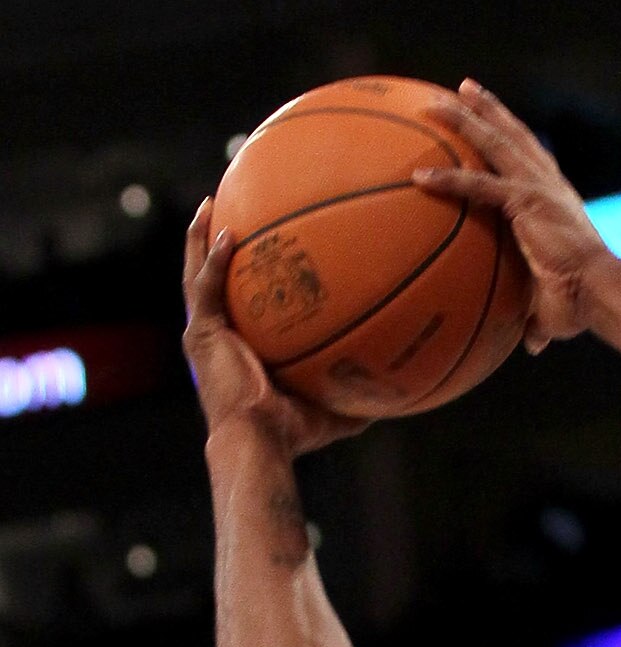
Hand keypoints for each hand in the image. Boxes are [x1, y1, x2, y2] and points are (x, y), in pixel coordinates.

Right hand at [182, 205, 361, 456]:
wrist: (260, 443)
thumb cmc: (292, 434)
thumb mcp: (333, 408)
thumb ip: (357, 393)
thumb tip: (399, 391)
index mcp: (239, 345)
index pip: (238, 298)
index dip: (242, 271)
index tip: (257, 243)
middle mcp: (217, 334)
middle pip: (209, 276)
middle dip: (212, 240)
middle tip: (224, 206)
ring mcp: (205, 332)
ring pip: (195, 272)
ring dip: (199, 237)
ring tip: (210, 203)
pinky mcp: (201, 334)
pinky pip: (204, 287)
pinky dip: (211, 260)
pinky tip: (225, 234)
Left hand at [414, 83, 607, 349]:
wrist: (600, 292)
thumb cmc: (583, 303)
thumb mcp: (553, 303)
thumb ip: (536, 315)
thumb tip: (531, 346)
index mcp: (556, 199)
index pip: (531, 156)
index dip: (511, 133)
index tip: (492, 117)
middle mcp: (548, 184)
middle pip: (512, 134)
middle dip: (487, 108)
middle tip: (461, 89)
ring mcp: (537, 187)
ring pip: (494, 141)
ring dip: (463, 119)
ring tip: (432, 103)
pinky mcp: (526, 201)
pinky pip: (479, 185)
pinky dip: (449, 180)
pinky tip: (419, 176)